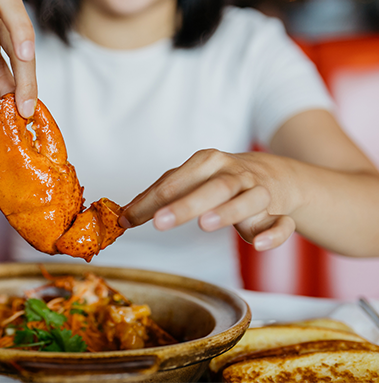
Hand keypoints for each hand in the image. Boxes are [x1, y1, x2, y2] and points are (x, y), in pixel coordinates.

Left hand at [119, 149, 303, 250]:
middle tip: (160, 222)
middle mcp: (235, 174)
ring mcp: (259, 193)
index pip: (175, 182)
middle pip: (213, 187)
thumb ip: (157, 195)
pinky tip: (258, 244)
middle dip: (185, 205)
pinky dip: (273, 234)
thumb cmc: (217, 180)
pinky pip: (281, 224)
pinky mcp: (277, 214)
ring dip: (228, 212)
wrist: (272, 175)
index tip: (128, 219)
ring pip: (249, 200)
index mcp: (208, 162)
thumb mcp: (188, 180)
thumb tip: (124, 216)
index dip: (150, 202)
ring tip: (205, 224)